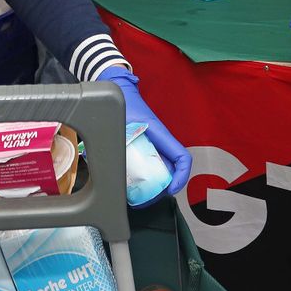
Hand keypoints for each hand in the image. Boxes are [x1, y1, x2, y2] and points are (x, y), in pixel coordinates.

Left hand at [97, 66, 191, 204]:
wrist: (119, 89)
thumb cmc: (123, 103)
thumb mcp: (119, 124)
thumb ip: (115, 141)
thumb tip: (109, 164)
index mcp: (160, 135)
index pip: (181, 157)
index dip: (181, 176)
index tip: (170, 190)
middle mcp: (161, 142)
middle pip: (170, 170)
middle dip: (162, 189)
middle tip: (145, 200)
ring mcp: (154, 146)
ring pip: (160, 170)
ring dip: (152, 186)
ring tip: (136, 198)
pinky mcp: (145, 148)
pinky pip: (149, 166)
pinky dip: (142, 178)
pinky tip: (128, 186)